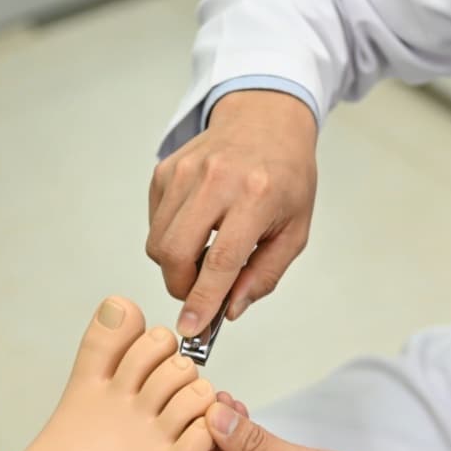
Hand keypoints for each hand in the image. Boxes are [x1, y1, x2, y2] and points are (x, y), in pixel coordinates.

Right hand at [147, 90, 317, 336]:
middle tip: (202, 292)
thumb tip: (229, 310)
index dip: (203, 299)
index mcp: (255, 195)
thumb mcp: (295, 231)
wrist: (267, 122)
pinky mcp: (166, 170)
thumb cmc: (287, 178)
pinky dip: (171, 238)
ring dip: (176, 265)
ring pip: (158, 241)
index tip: (191, 328)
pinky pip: (155, 222)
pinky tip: (199, 228)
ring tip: (206, 255)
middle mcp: (216, 179)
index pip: (220, 260)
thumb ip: (264, 275)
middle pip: (175, 252)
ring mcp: (186, 171)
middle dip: (182, 286)